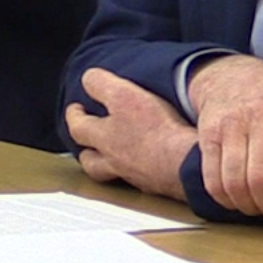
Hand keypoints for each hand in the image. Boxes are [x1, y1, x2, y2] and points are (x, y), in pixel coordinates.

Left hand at [66, 68, 197, 200]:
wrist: (186, 163)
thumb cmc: (158, 130)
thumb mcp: (124, 95)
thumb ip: (101, 85)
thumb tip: (88, 79)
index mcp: (104, 136)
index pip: (78, 125)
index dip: (75, 114)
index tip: (76, 108)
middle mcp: (114, 159)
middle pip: (89, 158)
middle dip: (84, 146)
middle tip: (85, 136)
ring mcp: (133, 174)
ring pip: (108, 173)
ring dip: (102, 164)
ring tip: (105, 157)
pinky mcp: (154, 184)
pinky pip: (135, 179)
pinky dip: (132, 172)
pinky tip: (141, 165)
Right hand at [184, 54, 262, 221]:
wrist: (235, 75)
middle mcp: (261, 115)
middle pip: (262, 175)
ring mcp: (231, 124)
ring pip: (235, 182)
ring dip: (248, 207)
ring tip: (260, 210)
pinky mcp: (209, 134)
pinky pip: (213, 178)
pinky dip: (225, 199)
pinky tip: (238, 202)